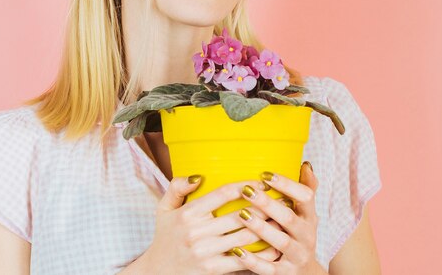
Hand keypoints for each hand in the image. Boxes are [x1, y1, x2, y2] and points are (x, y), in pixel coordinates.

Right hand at [141, 175, 282, 274]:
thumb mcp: (164, 208)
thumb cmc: (165, 236)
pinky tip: (275, 245)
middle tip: (282, 198)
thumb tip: (199, 176)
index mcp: (188, 214)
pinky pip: (243, 261)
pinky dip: (261, 254)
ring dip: (267, 228)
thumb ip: (177, 187)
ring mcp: (206, 253)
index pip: (222, 194)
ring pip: (245, 238)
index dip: (245, 186)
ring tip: (283, 219)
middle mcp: (197, 233)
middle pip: (239, 216)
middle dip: (264, 206)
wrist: (158, 272)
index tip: (262, 182)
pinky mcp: (214, 270)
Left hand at [228, 162, 325, 273]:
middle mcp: (306, 236)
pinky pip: (268, 268)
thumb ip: (305, 189)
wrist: (307, 273)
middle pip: (289, 219)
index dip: (287, 185)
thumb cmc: (300, 234)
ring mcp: (296, 256)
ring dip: (261, 228)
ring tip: (242, 214)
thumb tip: (306, 164)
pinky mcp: (284, 273)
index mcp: (310, 217)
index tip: (266, 174)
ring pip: (280, 242)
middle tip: (248, 190)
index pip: (305, 197)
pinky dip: (252, 260)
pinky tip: (236, 251)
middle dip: (268, 204)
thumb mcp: (306, 214)